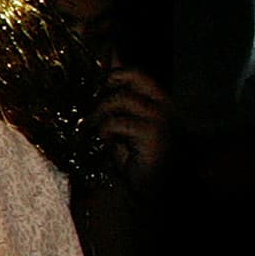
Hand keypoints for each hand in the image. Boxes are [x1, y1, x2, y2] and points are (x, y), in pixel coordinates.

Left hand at [94, 67, 172, 187]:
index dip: (114, 67)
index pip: (135, 73)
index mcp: (159, 101)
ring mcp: (160, 117)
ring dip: (98, 112)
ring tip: (89, 127)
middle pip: (132, 75)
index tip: (90, 73)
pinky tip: (104, 143)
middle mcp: (163, 104)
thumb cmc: (142, 162)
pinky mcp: (152, 133)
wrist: (165, 188)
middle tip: (90, 99)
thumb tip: (93, 98)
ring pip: (120, 99)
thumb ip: (114, 113)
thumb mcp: (124, 134)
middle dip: (107, 82)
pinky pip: (117, 123)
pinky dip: (104, 132)